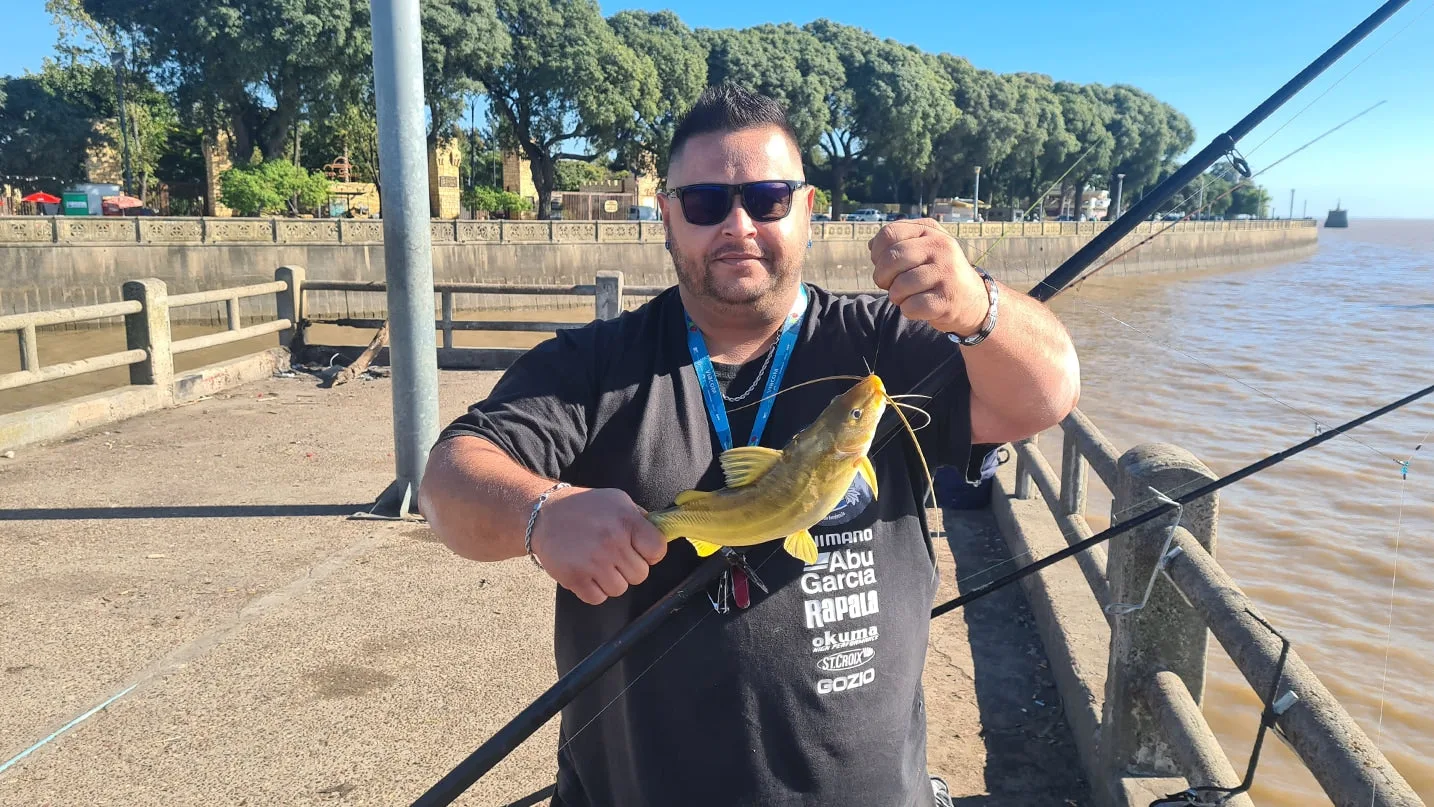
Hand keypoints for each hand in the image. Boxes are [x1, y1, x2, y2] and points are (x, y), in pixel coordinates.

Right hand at [528, 486, 667, 604]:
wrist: (544, 515)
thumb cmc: (584, 507)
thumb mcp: (617, 500)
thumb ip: (639, 518)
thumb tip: (660, 537)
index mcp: (626, 520)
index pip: (658, 550)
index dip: (651, 553)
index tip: (640, 550)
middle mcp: (612, 541)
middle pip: (640, 575)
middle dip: (630, 568)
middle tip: (614, 556)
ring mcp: (593, 561)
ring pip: (620, 589)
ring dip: (612, 580)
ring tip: (599, 564)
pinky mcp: (575, 578)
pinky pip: (598, 598)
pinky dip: (594, 590)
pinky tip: (587, 573)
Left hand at [868, 219, 989, 336]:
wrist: (973, 300)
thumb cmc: (938, 273)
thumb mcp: (923, 248)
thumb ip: (898, 242)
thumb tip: (871, 245)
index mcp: (930, 231)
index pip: (889, 233)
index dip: (877, 253)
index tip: (883, 264)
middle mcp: (941, 247)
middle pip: (891, 259)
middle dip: (882, 277)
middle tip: (889, 285)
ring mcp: (946, 272)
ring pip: (899, 286)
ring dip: (896, 297)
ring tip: (908, 296)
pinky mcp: (947, 299)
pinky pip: (910, 307)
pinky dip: (908, 311)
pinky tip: (919, 307)